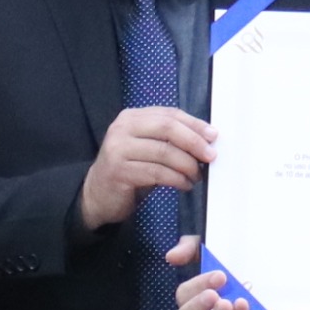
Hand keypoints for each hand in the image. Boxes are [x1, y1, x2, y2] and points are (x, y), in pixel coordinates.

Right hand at [78, 106, 213, 231]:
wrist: (97, 195)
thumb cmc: (129, 170)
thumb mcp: (146, 148)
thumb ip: (168, 139)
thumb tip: (206, 139)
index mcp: (131, 117)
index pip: (169, 114)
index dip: (194, 124)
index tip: (213, 136)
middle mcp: (121, 129)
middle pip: (167, 128)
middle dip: (193, 141)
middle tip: (210, 156)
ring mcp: (118, 150)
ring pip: (164, 152)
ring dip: (187, 165)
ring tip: (197, 176)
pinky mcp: (119, 172)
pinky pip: (157, 173)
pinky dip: (176, 179)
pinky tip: (184, 185)